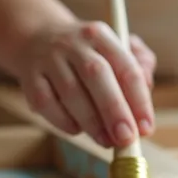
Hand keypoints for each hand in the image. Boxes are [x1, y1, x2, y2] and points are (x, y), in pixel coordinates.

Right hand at [17, 20, 156, 148]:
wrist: (36, 39)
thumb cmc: (87, 54)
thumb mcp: (114, 49)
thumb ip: (138, 67)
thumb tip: (148, 91)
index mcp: (101, 35)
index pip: (126, 66)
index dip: (139, 99)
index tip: (146, 127)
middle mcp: (73, 43)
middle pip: (96, 74)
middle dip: (114, 110)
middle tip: (126, 138)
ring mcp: (48, 60)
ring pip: (71, 92)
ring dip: (91, 123)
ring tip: (106, 142)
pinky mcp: (29, 78)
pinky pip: (47, 104)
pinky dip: (64, 122)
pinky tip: (77, 129)